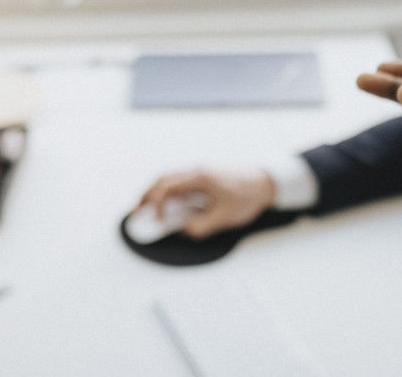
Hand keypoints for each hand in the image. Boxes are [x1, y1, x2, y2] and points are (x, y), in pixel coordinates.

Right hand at [135, 167, 275, 238]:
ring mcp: (199, 171)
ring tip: (146, 209)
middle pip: (162, 179)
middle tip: (136, 213)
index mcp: (200, 178)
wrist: (265, 182)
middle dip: (146, 195)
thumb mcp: (225, 217)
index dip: (157, 204)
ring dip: (154, 192)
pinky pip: (177, 180)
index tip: (157, 221)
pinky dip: (166, 191)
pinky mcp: (202, 176)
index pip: (168, 188)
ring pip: (168, 178)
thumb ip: (201, 226)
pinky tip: (165, 205)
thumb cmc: (248, 197)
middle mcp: (196, 171)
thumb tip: (183, 230)